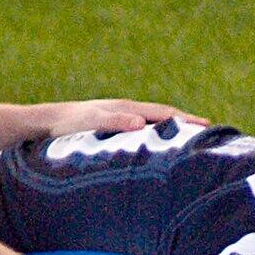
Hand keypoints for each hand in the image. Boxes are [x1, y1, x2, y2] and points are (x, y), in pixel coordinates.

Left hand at [41, 99, 210, 137]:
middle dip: (186, 123)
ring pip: (153, 122)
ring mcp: (120, 117)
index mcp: (127, 108)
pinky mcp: (112, 127)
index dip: (186, 120)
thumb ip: (114, 122)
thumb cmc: (67, 125)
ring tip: (189, 140)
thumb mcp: (90, 123)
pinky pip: (142, 130)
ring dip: (172, 129)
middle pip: (164, 115)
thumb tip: (141, 124)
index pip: (164, 113)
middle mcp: (127, 110)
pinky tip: (157, 146)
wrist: (45, 123)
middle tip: (209, 133)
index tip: (207, 127)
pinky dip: (156, 135)